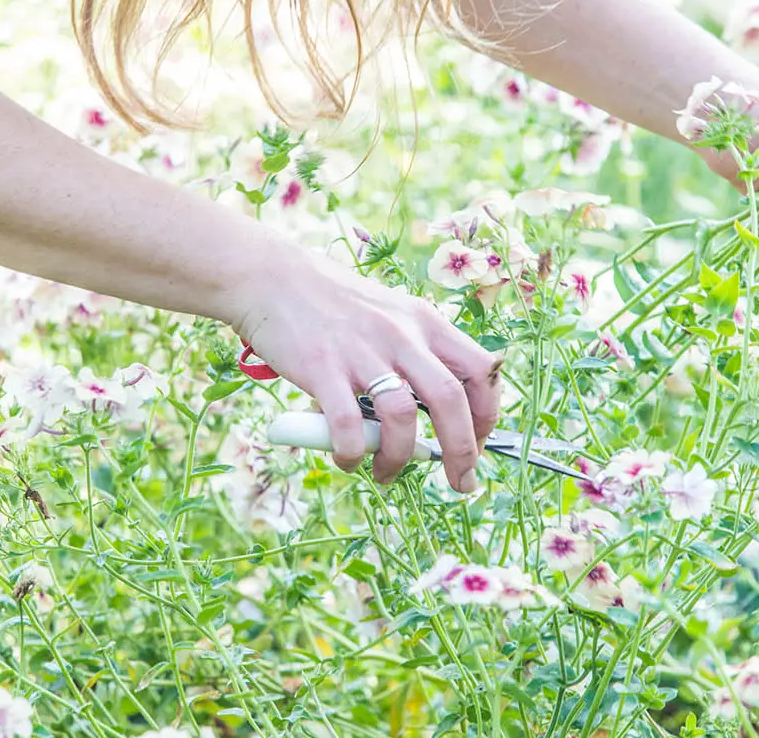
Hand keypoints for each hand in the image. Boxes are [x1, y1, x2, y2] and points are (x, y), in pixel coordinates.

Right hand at [231, 250, 501, 492]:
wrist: (270, 276)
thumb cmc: (332, 303)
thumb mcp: (390, 314)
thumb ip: (414, 354)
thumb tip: (436, 410)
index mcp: (424, 322)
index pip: (480, 371)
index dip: (488, 415)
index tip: (479, 444)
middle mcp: (401, 335)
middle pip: (451, 401)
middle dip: (462, 451)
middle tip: (460, 482)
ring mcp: (362, 351)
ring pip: (402, 417)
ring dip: (400, 457)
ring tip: (386, 474)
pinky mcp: (322, 368)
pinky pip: (348, 425)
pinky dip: (352, 453)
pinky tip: (347, 460)